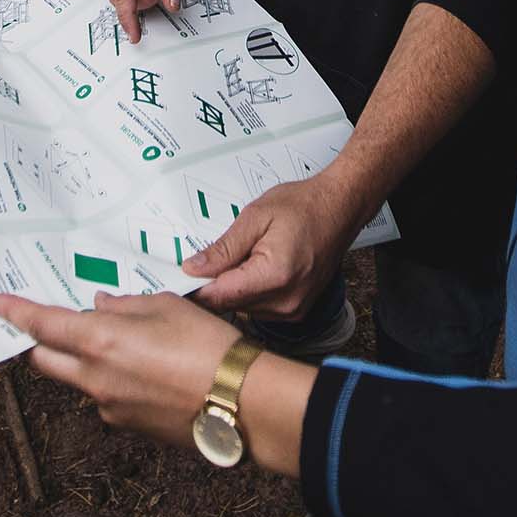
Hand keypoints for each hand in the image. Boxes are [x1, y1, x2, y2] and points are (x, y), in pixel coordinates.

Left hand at [0, 291, 241, 446]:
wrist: (238, 401)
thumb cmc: (207, 346)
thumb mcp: (166, 306)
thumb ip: (126, 305)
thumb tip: (103, 305)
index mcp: (100, 340)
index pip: (42, 325)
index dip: (14, 313)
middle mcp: (94, 377)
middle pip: (45, 360)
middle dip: (39, 342)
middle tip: (45, 324)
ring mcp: (108, 406)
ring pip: (77, 379)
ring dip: (84, 360)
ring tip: (125, 343)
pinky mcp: (126, 424)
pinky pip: (106, 397)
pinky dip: (113, 380)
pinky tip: (148, 370)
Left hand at [186, 172, 367, 319]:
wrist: (340, 207)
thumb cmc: (304, 206)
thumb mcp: (255, 217)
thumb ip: (222, 248)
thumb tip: (194, 269)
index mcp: (274, 276)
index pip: (220, 296)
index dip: (194, 289)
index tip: (177, 281)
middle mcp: (286, 301)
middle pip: (230, 305)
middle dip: (213, 286)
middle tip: (204, 262)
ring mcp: (294, 309)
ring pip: (243, 309)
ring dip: (233, 289)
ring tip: (239, 258)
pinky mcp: (296, 310)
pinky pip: (260, 308)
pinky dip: (249, 292)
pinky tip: (253, 269)